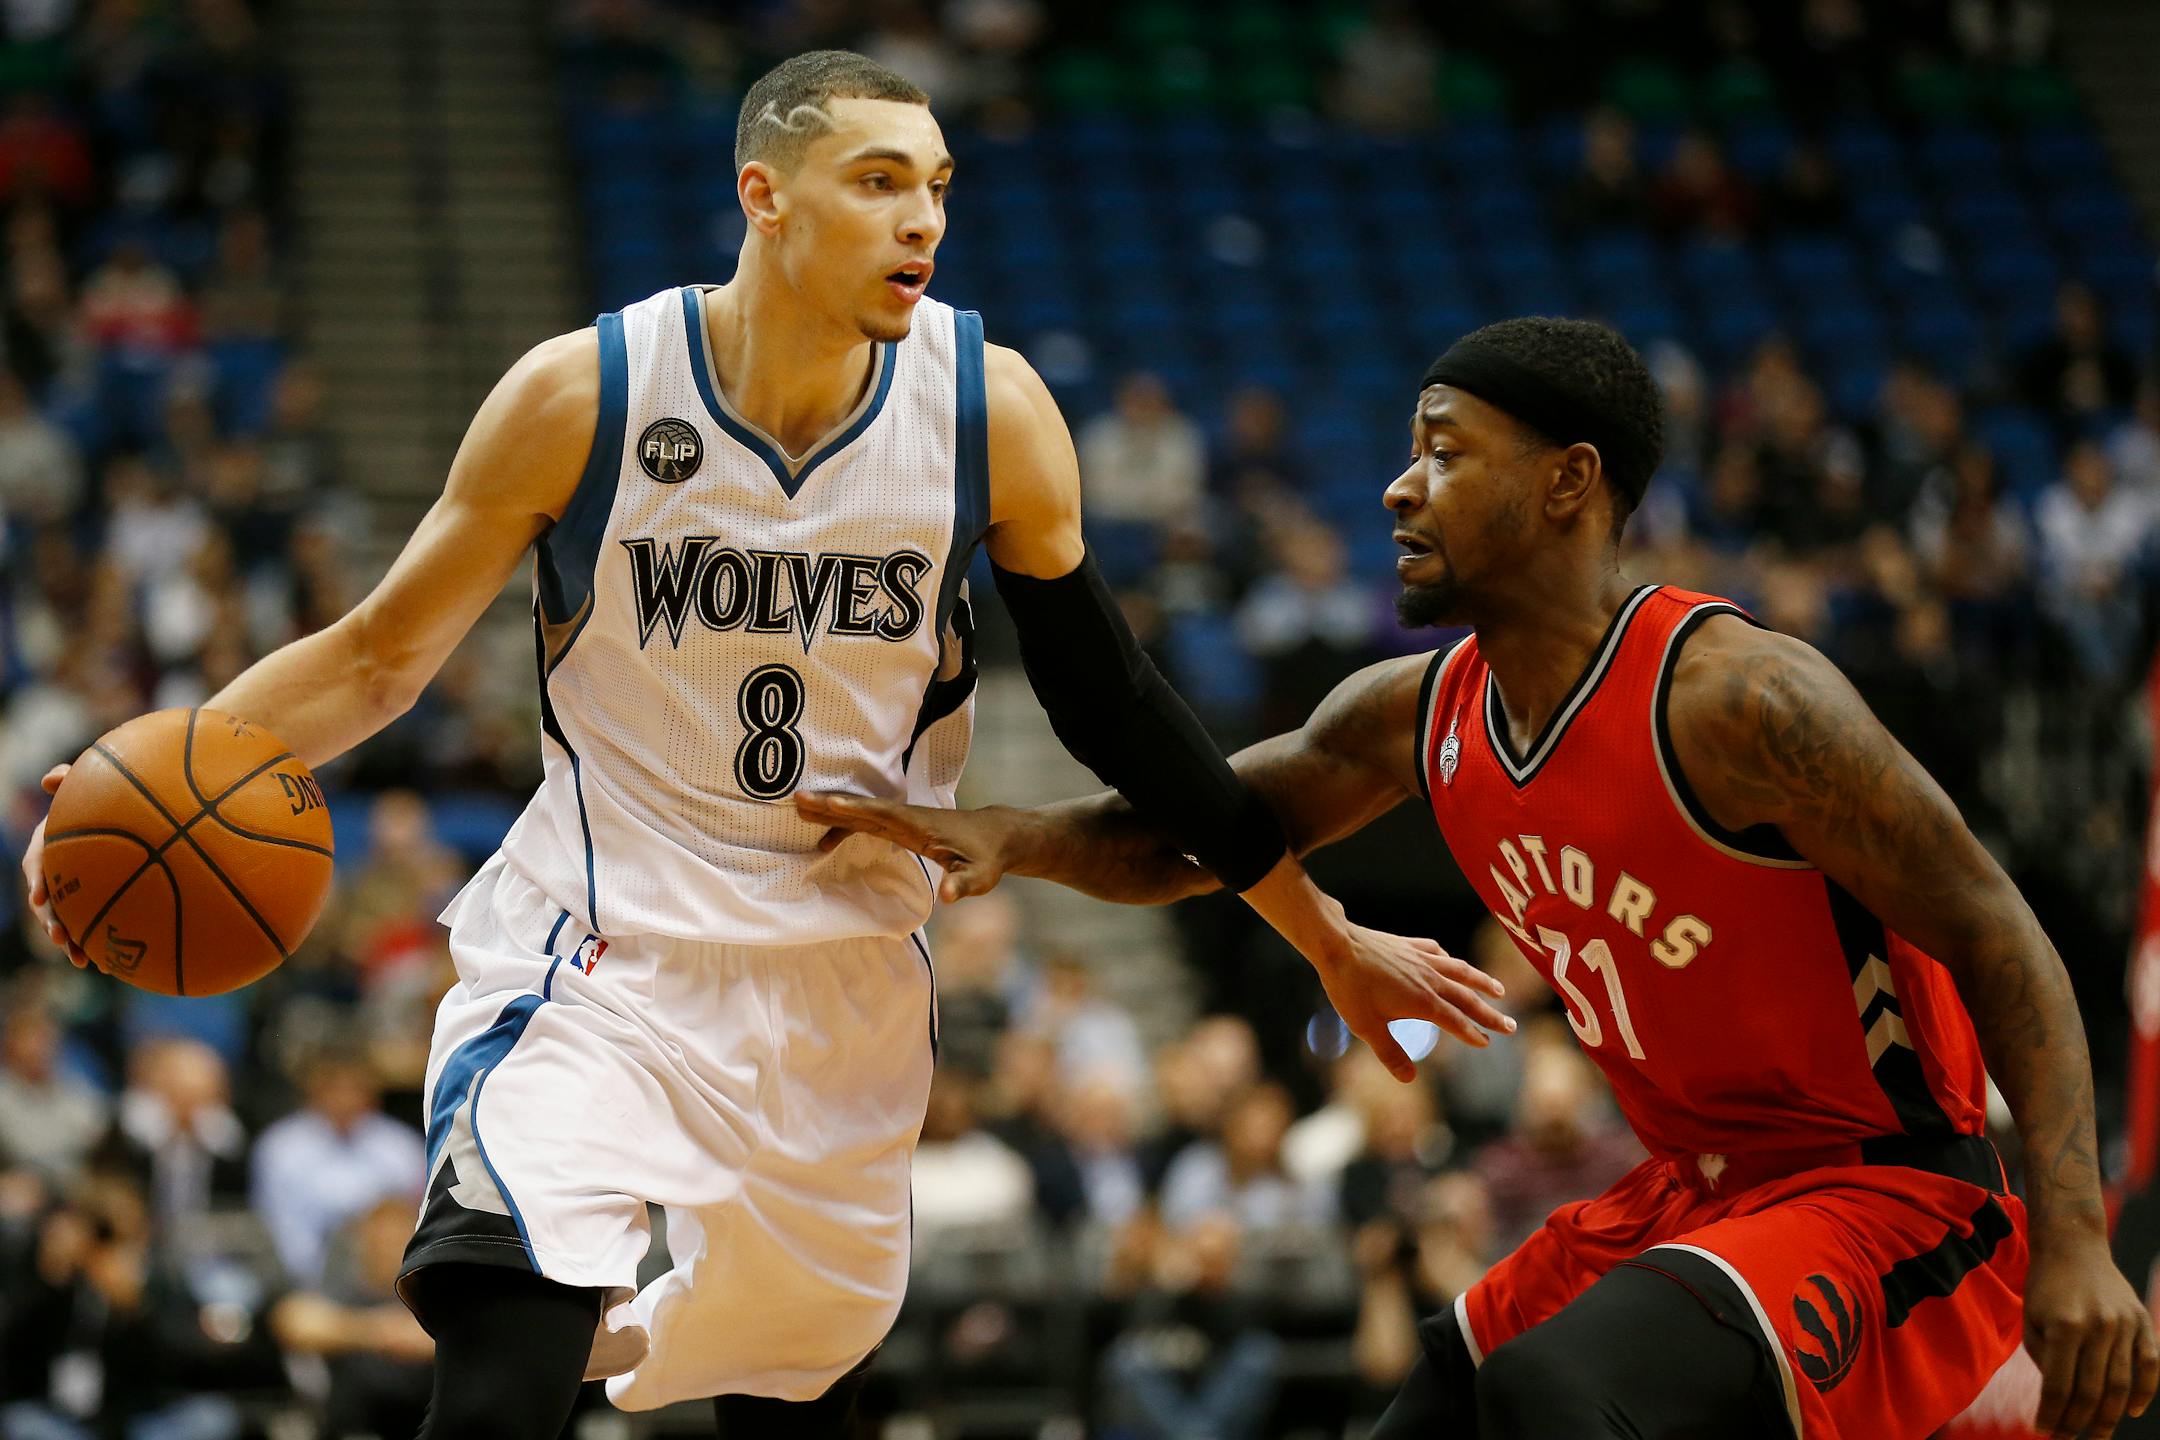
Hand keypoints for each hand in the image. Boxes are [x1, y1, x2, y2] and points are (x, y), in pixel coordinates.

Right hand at [20, 765, 87, 969]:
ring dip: (70, 942)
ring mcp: (70, 892)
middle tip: (61, 936)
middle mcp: (55, 874)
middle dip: (51, 921)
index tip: (40, 896)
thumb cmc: (97, 802)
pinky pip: (87, 928)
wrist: (122, 823)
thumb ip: (69, 780)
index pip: (37, 865)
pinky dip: (92, 946)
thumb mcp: (82, 787)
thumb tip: (50, 778)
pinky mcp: (88, 906)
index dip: (39, 880)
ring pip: (64, 922)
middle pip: (47, 903)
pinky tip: (104, 965)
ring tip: (81, 959)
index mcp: (48, 848)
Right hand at [793, 792, 1020, 901]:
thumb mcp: (981, 876)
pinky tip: (824, 841)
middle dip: (832, 803)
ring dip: (832, 812)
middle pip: (864, 808)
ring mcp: (902, 820)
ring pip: (862, 813)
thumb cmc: (987, 857)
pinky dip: (845, 827)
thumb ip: (964, 885)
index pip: (885, 813)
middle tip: (797, 797)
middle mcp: (906, 816)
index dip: (858, 808)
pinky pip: (866, 824)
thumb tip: (949, 898)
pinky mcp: (900, 827)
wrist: (997, 835)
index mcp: (920, 824)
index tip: (830, 801)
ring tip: (798, 809)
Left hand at [1312, 902, 1513, 1082]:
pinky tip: (1451, 962)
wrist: (1336, 945)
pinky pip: (1437, 953)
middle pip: (1467, 999)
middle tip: (1511, 1026)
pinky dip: (1449, 961)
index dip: (1473, 1034)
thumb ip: (1390, 1054)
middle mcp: (1429, 979)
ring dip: (1481, 982)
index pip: (1456, 1022)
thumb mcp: (1367, 1027)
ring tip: (1499, 991)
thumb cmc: (1349, 988)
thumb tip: (1409, 1079)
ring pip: (1460, 972)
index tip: (1487, 1043)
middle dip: (1490, 1014)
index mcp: (1422, 1002)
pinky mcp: (1409, 946)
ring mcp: (1421, 960)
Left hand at [2027, 1229, 2159, 1437]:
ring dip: (2108, 1416)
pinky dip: (2145, 1390)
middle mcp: (2098, 1326)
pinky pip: (2150, 1363)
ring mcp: (2124, 1324)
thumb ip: (2044, 1359)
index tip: (2043, 1432)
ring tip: (2095, 1435)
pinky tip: (2130, 1411)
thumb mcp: (2032, 1319)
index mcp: (2064, 1326)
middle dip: (2078, 1422)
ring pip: (2121, 1384)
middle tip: (2068, 1439)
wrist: (2074, 1245)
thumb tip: (2059, 1399)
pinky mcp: (2142, 1320)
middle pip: (2091, 1391)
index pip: (2059, 1386)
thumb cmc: (2046, 1286)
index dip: (2052, 1414)